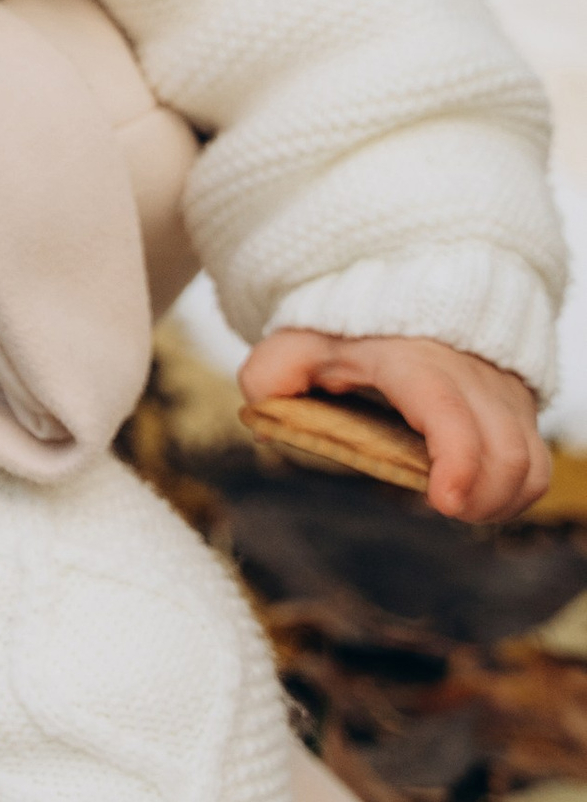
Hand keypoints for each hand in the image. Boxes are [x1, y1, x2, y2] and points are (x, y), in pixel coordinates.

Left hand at [240, 328, 550, 524]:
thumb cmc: (350, 329)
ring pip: (528, 464)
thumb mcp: (301, 340)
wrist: (405, 295)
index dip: (457, 459)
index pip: (448, 409)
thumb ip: (272, 371)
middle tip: (441, 507)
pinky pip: (536, 466)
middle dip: (480, 498)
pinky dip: (515, 494)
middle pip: (503, 452)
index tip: (444, 501)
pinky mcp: (518, 411)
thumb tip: (265, 407)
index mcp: (414, 360)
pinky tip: (478, 501)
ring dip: (500, 501)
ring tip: (458, 506)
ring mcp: (501, 394)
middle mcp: (471, 377)